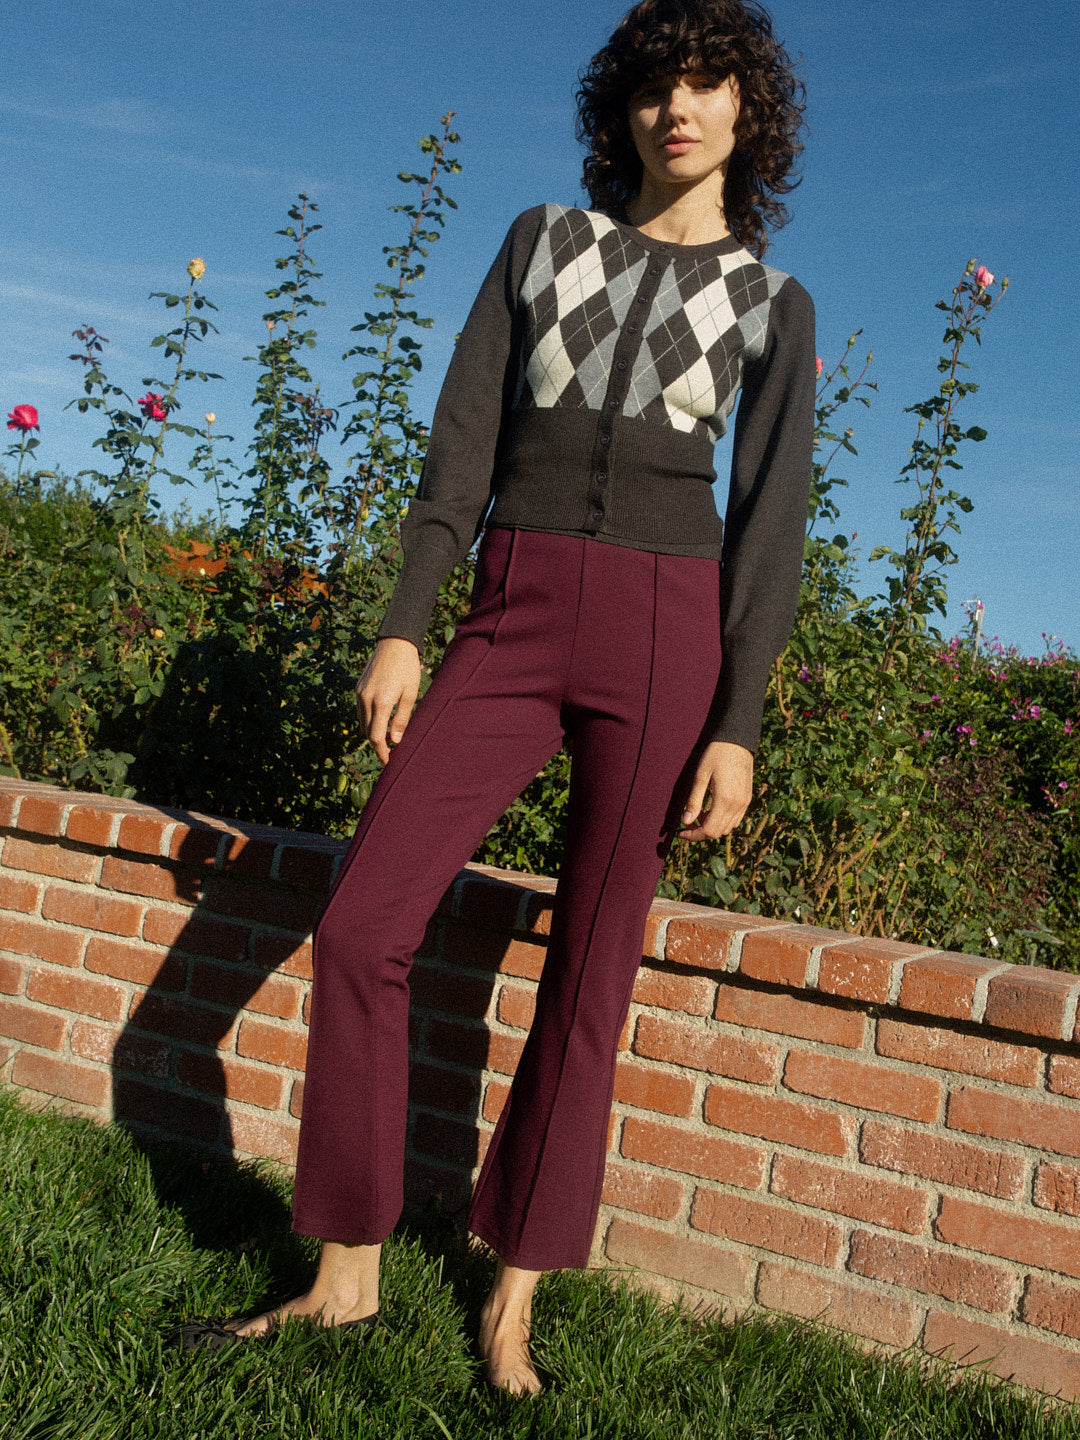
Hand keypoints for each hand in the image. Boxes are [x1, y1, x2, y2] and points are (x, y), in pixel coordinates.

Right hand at [355, 637, 421, 764]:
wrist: (394, 643)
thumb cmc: (407, 668)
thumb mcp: (411, 694)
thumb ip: (402, 718)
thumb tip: (395, 740)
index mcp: (381, 702)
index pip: (376, 737)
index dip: (382, 752)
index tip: (389, 761)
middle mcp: (366, 699)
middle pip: (368, 732)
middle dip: (378, 746)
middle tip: (390, 754)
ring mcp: (360, 693)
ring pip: (362, 723)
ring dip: (372, 734)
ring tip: (386, 741)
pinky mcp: (358, 688)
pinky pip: (360, 711)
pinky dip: (368, 721)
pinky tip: (379, 723)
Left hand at [678, 741, 753, 840]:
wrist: (737, 741)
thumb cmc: (716, 755)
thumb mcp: (700, 776)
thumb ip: (694, 801)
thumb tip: (686, 821)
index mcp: (724, 800)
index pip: (709, 831)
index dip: (694, 836)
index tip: (682, 832)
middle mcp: (737, 805)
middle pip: (718, 833)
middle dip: (701, 832)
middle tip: (688, 821)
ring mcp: (744, 803)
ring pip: (728, 828)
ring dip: (712, 826)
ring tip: (700, 814)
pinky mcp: (747, 799)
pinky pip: (736, 820)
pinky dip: (723, 821)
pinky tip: (713, 809)